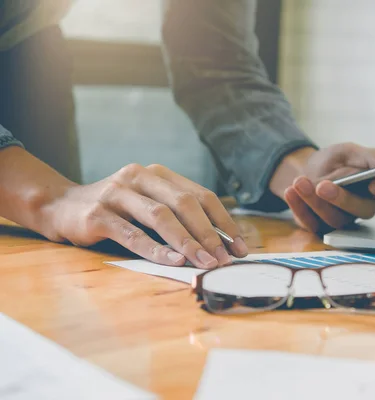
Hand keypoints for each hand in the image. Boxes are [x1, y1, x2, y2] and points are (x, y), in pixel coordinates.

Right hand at [41, 164, 247, 267]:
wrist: (61, 206)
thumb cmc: (116, 210)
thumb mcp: (149, 204)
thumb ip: (178, 216)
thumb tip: (220, 244)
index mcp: (158, 174)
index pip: (201, 195)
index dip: (224, 221)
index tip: (241, 246)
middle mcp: (139, 177)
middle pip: (185, 204)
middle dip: (210, 233)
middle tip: (226, 258)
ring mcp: (117, 194)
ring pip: (161, 217)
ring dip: (188, 242)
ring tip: (206, 262)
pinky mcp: (98, 215)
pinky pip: (133, 234)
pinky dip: (156, 249)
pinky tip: (174, 261)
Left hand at [269, 143, 374, 232]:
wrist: (308, 169)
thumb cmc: (335, 161)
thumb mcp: (349, 151)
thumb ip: (368, 156)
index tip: (374, 184)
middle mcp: (362, 207)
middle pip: (362, 210)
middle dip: (342, 199)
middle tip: (323, 186)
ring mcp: (343, 219)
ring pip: (334, 219)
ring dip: (314, 201)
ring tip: (300, 182)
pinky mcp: (321, 226)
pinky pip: (311, 223)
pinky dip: (299, 207)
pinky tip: (291, 191)